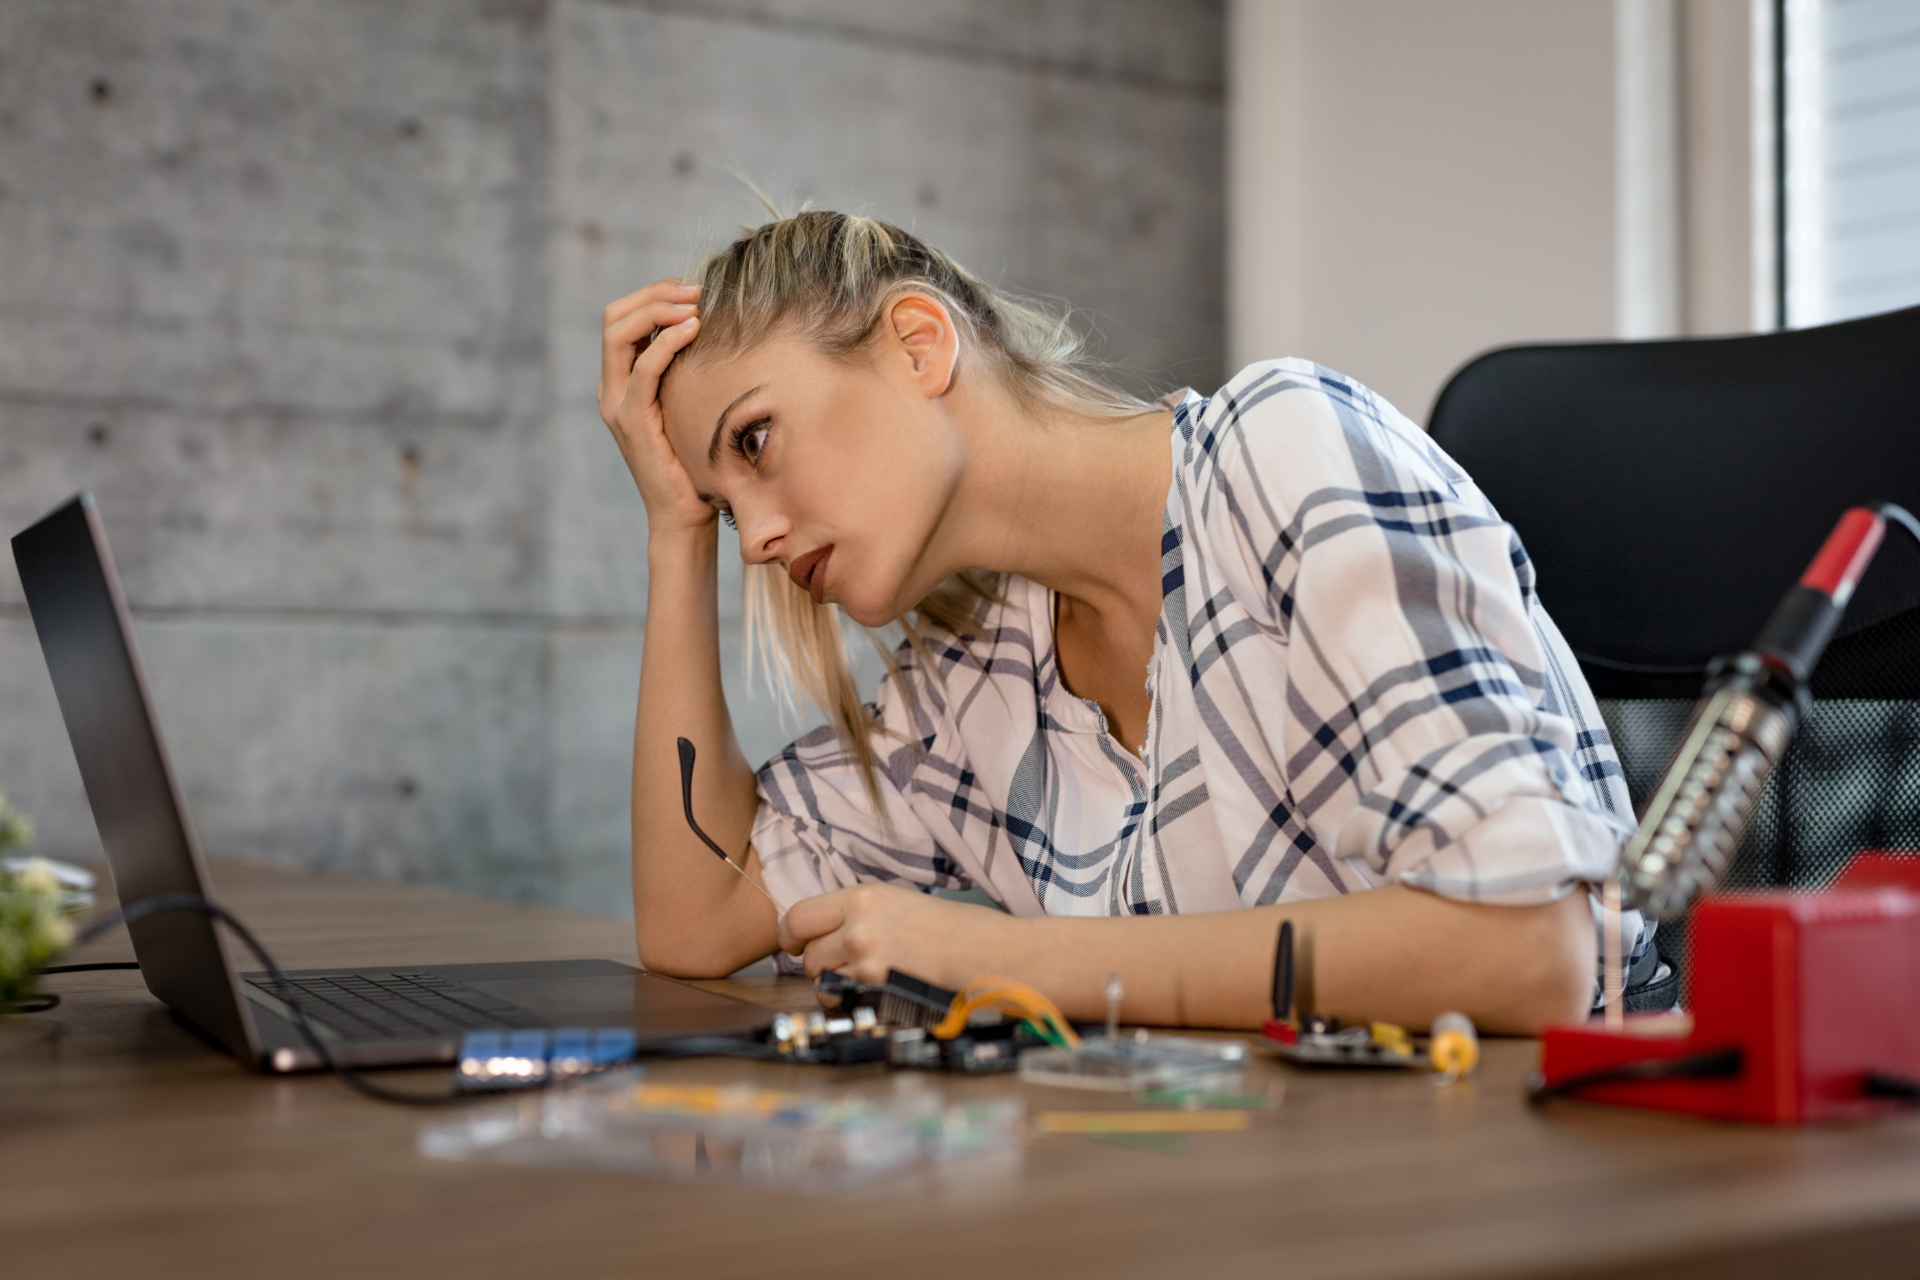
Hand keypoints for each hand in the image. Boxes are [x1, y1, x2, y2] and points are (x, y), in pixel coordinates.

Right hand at [597, 279, 712, 534]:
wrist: (685, 516)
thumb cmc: (698, 462)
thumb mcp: (692, 406)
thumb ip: (689, 373)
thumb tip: (721, 332)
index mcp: (621, 382)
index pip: (621, 318)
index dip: (653, 294)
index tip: (693, 289)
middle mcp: (611, 390)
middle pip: (614, 317)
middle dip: (654, 294)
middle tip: (696, 291)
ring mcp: (617, 406)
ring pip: (619, 335)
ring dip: (659, 310)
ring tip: (695, 304)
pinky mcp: (632, 422)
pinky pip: (642, 370)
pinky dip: (666, 343)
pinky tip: (694, 330)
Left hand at [778, 882, 1015, 988]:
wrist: (996, 956)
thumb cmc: (961, 932)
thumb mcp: (903, 905)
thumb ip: (861, 915)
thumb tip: (826, 933)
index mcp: (865, 897)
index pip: (798, 916)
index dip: (791, 935)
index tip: (796, 943)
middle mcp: (858, 927)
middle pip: (806, 954)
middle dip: (818, 964)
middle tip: (846, 966)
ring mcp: (866, 963)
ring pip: (821, 982)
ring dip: (836, 986)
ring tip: (871, 980)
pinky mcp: (879, 993)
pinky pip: (844, 1003)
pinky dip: (852, 1003)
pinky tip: (878, 994)